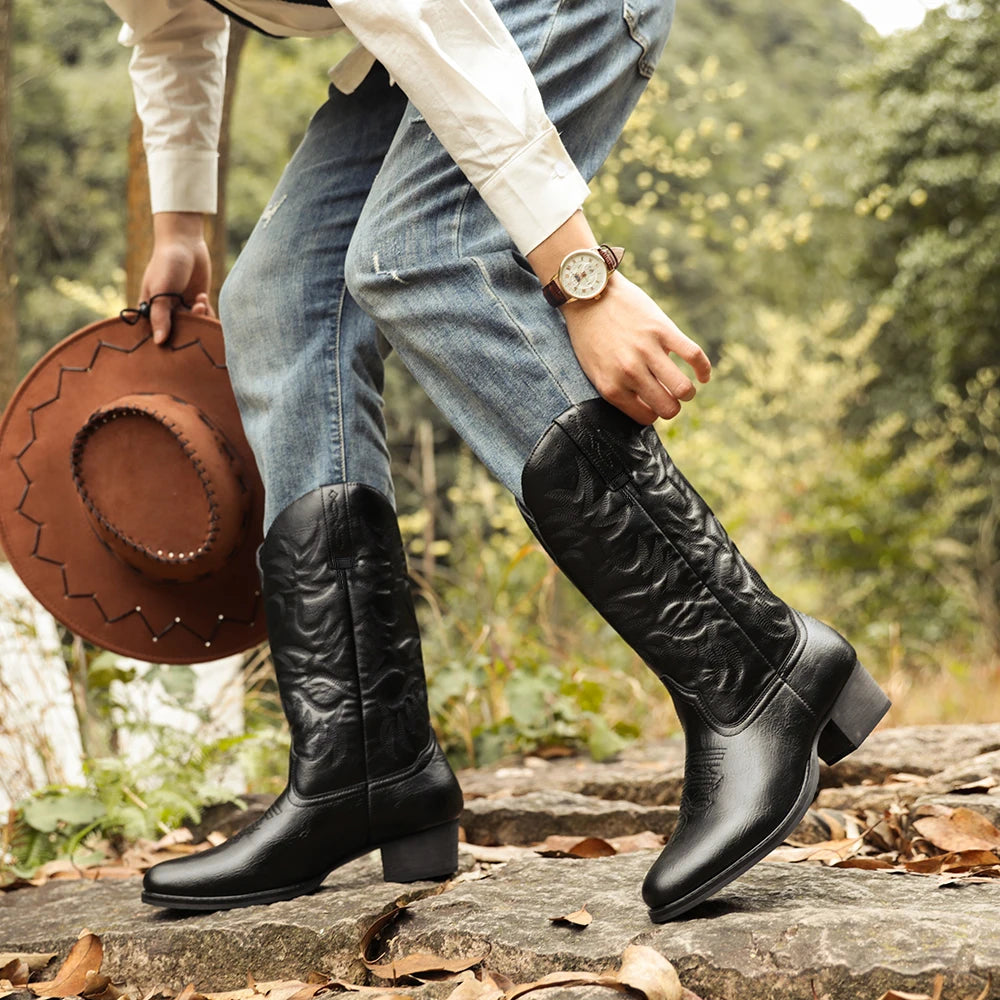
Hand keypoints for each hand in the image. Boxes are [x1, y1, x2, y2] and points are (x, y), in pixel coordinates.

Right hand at [141, 212, 214, 344]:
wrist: (186, 243)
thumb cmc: (166, 265)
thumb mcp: (161, 291)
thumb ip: (160, 316)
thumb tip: (158, 342)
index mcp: (151, 310)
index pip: (156, 333)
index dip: (166, 341)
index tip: (176, 344)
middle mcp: (166, 311)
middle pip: (179, 332)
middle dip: (189, 328)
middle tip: (194, 314)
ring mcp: (183, 307)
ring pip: (194, 325)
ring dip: (200, 318)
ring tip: (200, 302)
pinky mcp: (198, 301)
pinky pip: (205, 317)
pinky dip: (207, 313)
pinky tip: (202, 297)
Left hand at [562, 272, 710, 424]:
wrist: (589, 294)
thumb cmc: (589, 335)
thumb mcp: (594, 371)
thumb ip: (618, 390)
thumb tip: (647, 405)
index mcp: (611, 387)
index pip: (646, 417)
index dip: (653, 413)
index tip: (653, 404)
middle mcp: (629, 372)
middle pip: (668, 407)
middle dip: (673, 406)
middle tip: (670, 397)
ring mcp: (647, 350)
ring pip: (683, 388)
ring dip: (688, 392)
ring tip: (684, 388)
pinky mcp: (662, 329)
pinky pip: (694, 355)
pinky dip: (704, 369)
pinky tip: (703, 376)